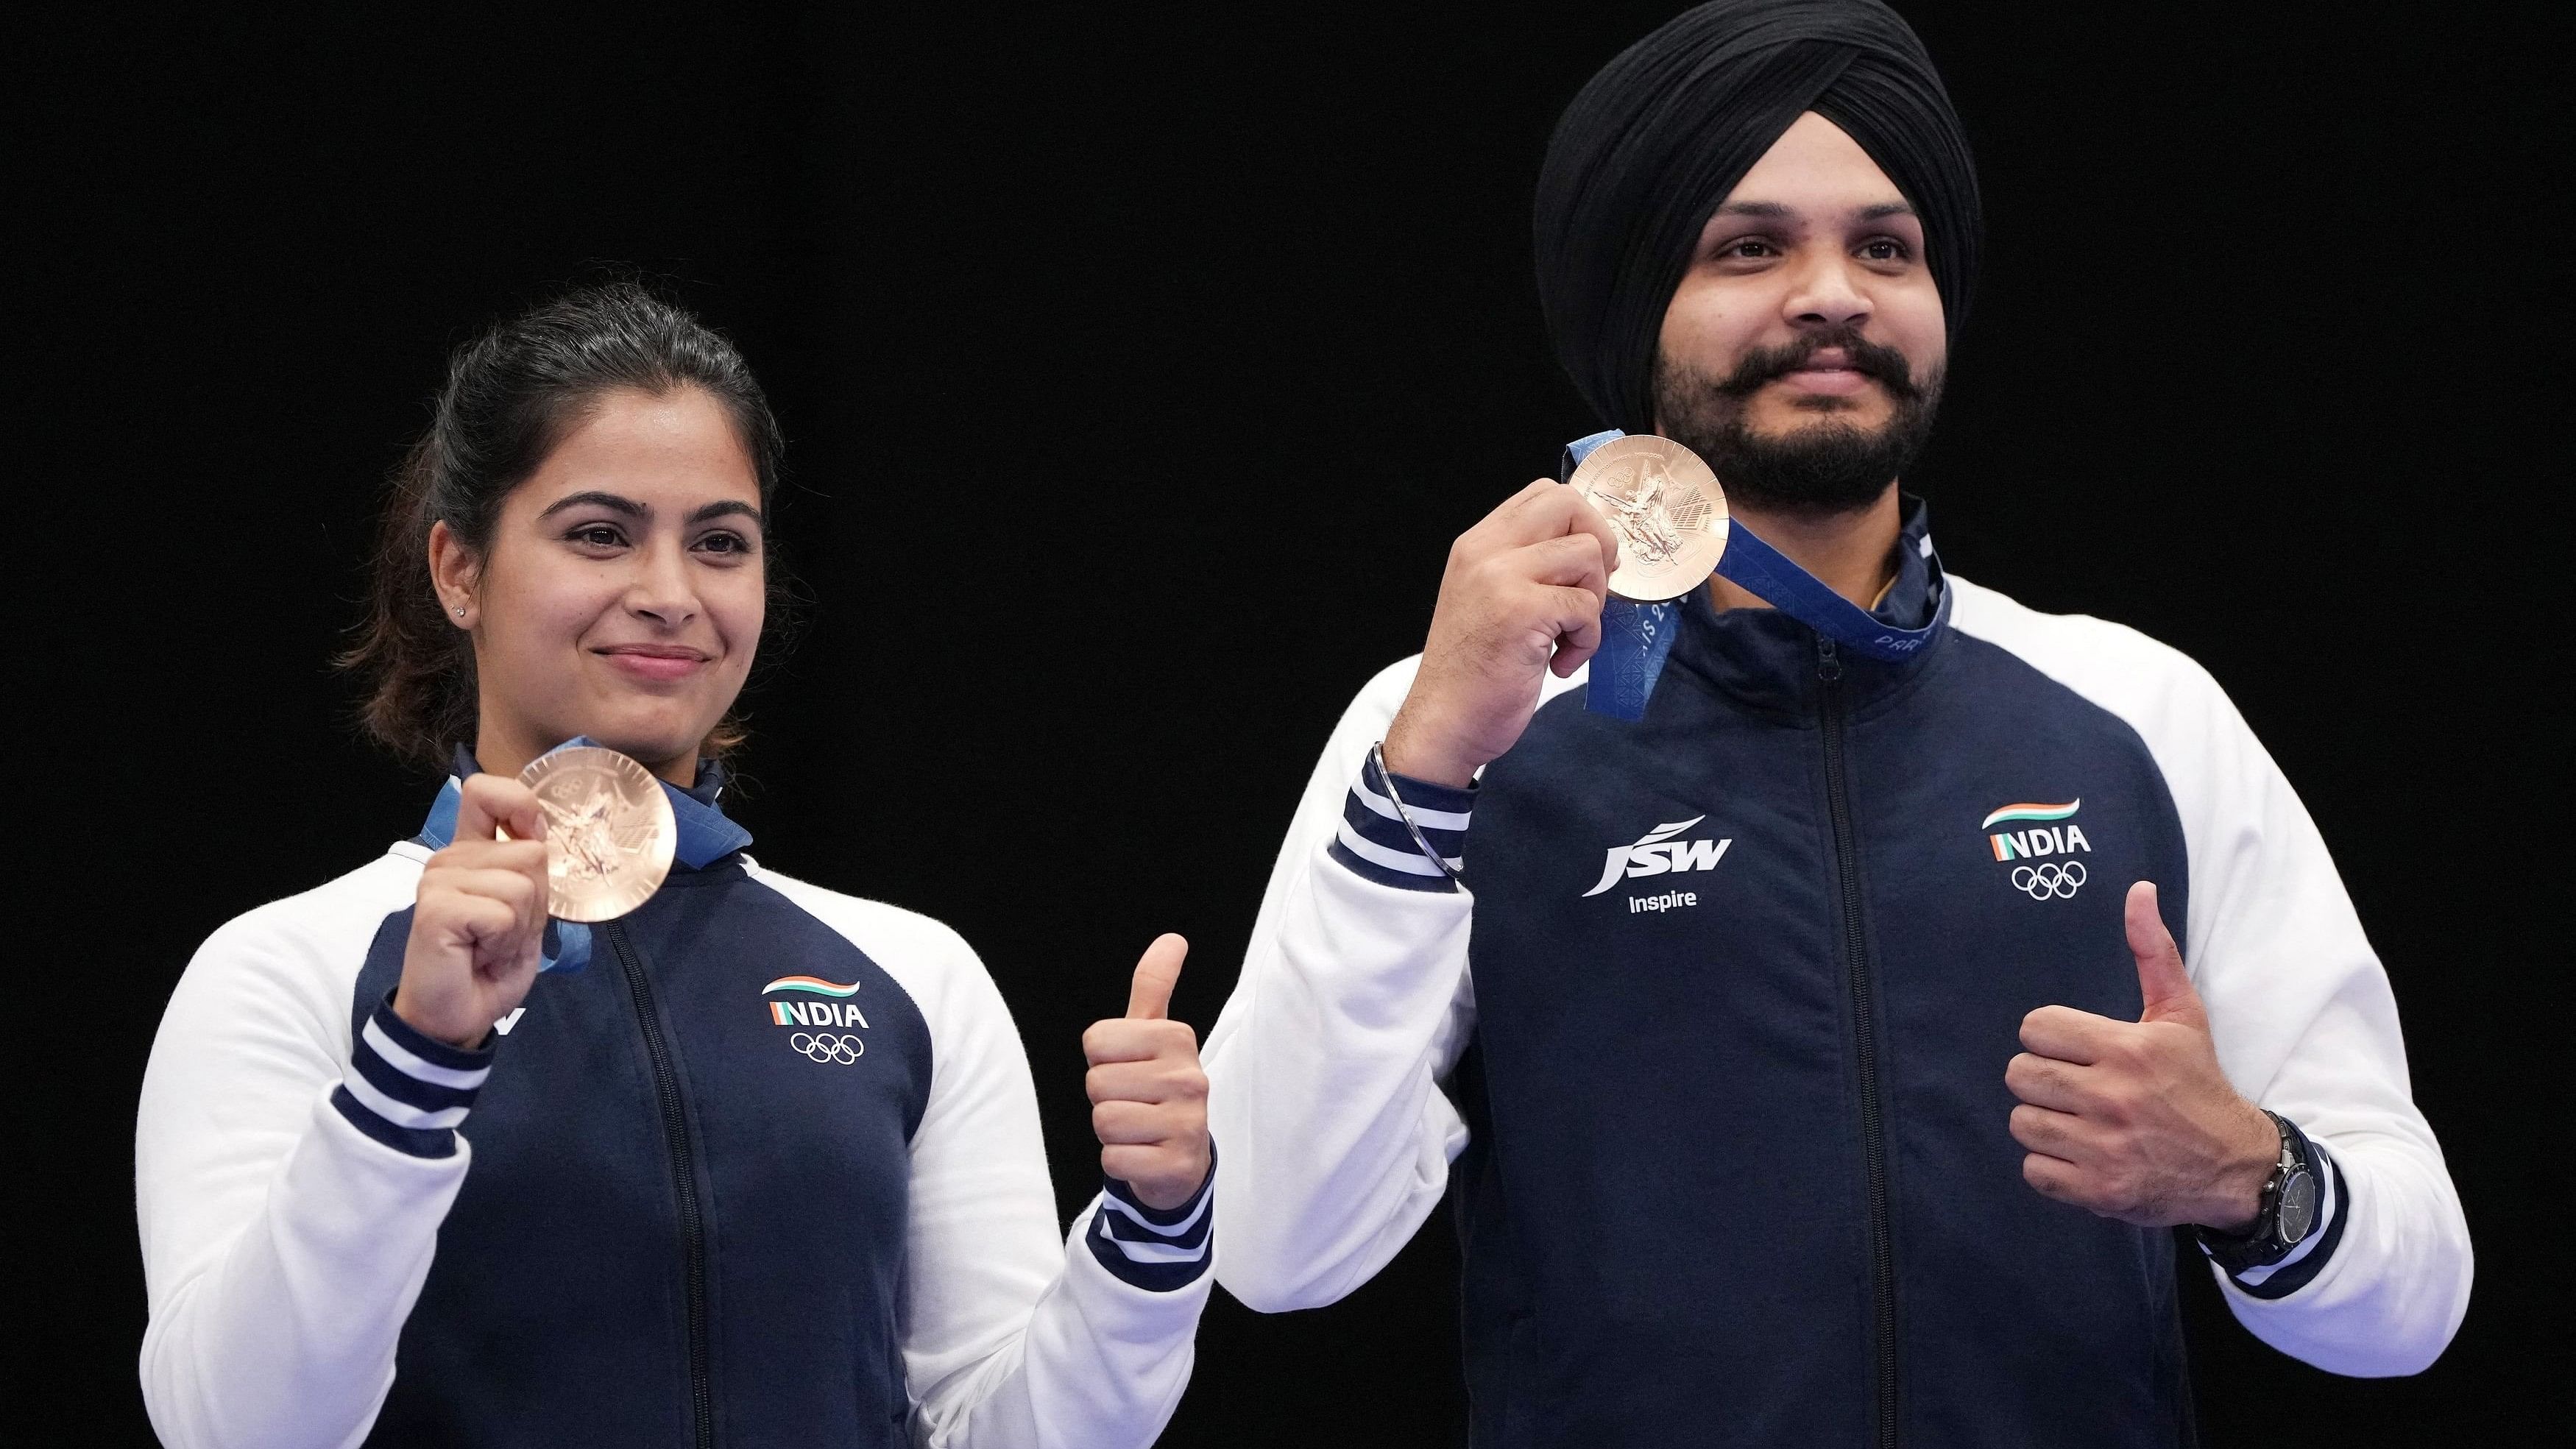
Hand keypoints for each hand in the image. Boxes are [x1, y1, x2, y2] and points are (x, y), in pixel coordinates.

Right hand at [393, 774, 551, 1049]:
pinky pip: (502, 912)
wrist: (460, 1014)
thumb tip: (537, 833)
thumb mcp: (525, 911)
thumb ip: (529, 868)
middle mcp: (450, 858)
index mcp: (470, 850)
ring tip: (490, 944)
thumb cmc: (490, 963)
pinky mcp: (436, 908)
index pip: (486, 792)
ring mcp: (438, 880)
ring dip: (519, 925)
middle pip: (530, 852)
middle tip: (504, 932)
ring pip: (522, 884)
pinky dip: (504, 941)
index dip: (520, 804)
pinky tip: (479, 954)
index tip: (530, 835)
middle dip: (534, 901)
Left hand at [1082, 934, 1211, 1210]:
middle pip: (1096, 1084)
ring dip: (1111, 1131)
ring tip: (1139, 1128)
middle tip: (1134, 1103)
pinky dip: (1119, 1161)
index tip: (1129, 1069)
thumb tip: (1173, 938)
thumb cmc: (1157, 1088)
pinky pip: (1113, 1160)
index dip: (1102, 1060)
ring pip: (1104, 1121)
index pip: (1095, 1042)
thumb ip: (1154, 986)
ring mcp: (1188, 1123)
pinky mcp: (1177, 1164)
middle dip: (1105, 1097)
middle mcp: (1190, 1078)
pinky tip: (1143, 1154)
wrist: (1182, 1159)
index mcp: (1178, 1038)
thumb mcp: (1154, 1034)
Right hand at [1382, 479, 1619, 787]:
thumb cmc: (1472, 671)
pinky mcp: (1521, 611)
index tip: (1580, 570)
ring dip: (1594, 602)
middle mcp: (1486, 551)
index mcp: (1478, 544)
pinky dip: (1586, 641)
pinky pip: (1587, 607)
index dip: (1580, 523)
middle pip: (1569, 504)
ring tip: (1567, 637)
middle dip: (1599, 546)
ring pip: (1588, 554)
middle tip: (1587, 594)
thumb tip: (1595, 550)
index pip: (1546, 492)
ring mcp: (1501, 577)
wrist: (1443, 723)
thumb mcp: (1490, 599)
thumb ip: (1527, 566)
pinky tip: (1558, 664)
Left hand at [2005, 882, 2279, 1229]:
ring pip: (2022, 1122)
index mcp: (2127, 1049)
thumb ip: (2153, 952)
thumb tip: (2137, 891)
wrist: (2235, 1166)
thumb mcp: (2181, 1015)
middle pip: (2019, 1075)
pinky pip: (2034, 1169)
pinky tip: (2080, 1153)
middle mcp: (2113, 1097)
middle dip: (2039, 1079)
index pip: (2035, 1028)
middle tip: (2070, 1086)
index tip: (2073, 1050)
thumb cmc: (2198, 1083)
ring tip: (2076, 1120)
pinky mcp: (2099, 1190)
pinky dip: (2050, 1165)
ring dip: (2042, 1122)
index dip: (2048, 1038)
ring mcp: (2104, 1147)